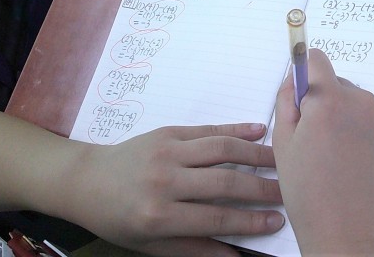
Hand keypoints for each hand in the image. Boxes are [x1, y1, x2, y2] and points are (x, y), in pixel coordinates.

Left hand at [65, 123, 284, 256]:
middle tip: (287, 191)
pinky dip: (235, 129)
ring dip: (255, 153)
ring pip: (221, 149)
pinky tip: (258, 130)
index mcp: (159, 215)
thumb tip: (236, 256)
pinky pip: (208, 129)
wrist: (87, 180)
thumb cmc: (118, 218)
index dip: (250, 221)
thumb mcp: (151, 245)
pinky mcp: (168, 132)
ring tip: (280, 160)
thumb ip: (195, 249)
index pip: (216, 218)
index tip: (277, 220)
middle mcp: (165, 180)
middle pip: (225, 182)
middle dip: (261, 188)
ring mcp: (167, 151)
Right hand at [273, 49, 373, 255]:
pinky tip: (352, 159)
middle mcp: (361, 102)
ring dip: (343, 115)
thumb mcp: (283, 142)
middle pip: (335, 82)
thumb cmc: (311, 193)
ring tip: (333, 153)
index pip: (316, 59)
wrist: (350, 232)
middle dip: (322, 100)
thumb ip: (286, 100)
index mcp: (328, 101)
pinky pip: (372, 119)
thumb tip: (292, 78)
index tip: (299, 86)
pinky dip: (361, 130)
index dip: (303, 71)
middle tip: (312, 137)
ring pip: (354, 101)